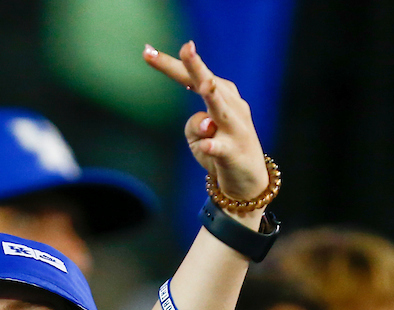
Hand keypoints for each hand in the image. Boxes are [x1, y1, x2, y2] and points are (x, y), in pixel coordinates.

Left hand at [143, 41, 268, 209]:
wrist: (247, 179)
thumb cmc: (218, 147)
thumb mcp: (197, 136)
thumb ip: (192, 124)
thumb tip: (204, 123)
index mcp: (220, 95)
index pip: (190, 76)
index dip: (170, 64)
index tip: (146, 51)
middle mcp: (230, 106)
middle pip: (208, 82)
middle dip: (196, 65)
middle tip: (187, 47)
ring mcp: (234, 128)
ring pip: (220, 108)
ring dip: (213, 95)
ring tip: (205, 85)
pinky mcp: (233, 152)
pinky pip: (220, 147)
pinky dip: (212, 144)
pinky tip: (206, 142)